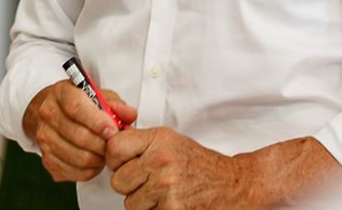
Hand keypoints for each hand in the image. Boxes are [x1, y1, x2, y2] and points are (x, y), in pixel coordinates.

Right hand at [23, 79, 137, 182]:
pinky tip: (96, 161)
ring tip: (107, 152)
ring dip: (98, 158)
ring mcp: (44, 138)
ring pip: (77, 157)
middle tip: (115, 145)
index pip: (76, 107)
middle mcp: (48, 114)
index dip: (97, 121)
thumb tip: (130, 115)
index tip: (113, 130)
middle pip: (78, 135)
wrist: (54, 113)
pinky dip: (90, 170)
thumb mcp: (99, 95)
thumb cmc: (81, 103)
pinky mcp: (46, 159)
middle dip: (102, 144)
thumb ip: (115, 104)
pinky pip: (73, 172)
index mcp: (61, 92)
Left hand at [106, 126, 259, 209]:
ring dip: (143, 202)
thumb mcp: (172, 142)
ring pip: (130, 203)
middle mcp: (161, 160)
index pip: (114, 148)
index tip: (123, 163)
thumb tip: (110, 141)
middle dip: (130, 185)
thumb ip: (142, 142)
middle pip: (118, 181)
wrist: (232, 184)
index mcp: (159, 139)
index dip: (115, 160)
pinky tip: (171, 202)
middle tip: (149, 181)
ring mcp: (165, 186)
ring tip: (163, 192)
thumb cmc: (200, 164)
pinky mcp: (171, 209)